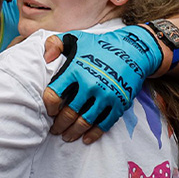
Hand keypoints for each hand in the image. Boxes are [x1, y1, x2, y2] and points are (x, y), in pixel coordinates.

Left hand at [44, 26, 162, 141]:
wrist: (133, 50)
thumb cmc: (100, 45)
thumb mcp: (75, 38)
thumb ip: (54, 44)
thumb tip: (45, 59)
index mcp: (75, 70)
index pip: (53, 95)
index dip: (49, 107)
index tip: (50, 111)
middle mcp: (90, 84)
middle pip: (68, 113)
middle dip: (59, 125)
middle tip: (55, 130)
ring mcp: (106, 95)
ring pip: (84, 122)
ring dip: (73, 132)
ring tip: (67, 136)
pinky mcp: (119, 103)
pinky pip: (104, 124)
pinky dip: (93, 134)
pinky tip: (86, 139)